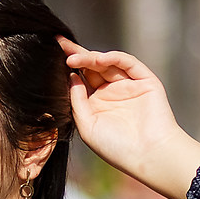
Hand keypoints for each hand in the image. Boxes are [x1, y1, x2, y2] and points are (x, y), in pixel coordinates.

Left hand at [59, 39, 199, 198]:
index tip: (52, 53)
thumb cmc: (116, 148)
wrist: (147, 155)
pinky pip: (128, 63)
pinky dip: (114, 58)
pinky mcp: (146, 81)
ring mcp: (129, 85)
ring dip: (90, 57)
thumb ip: (77, 101)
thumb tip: (71, 76)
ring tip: (73, 58)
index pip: (81, 79)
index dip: (68, 66)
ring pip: (108, 63)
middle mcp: (113, 92)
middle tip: (60, 43)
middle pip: (92, 67)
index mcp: (98, 103)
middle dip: (76, 54)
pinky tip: (99, 59)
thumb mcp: (87, 125)